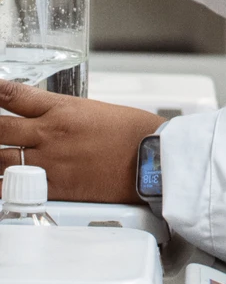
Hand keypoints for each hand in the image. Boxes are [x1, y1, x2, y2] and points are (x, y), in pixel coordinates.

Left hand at [0, 80, 162, 204]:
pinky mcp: (53, 187)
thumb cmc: (134, 134)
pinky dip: (3, 185)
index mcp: (62, 109)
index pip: (14, 95)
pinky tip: (3, 182)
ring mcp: (48, 161)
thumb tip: (47, 120)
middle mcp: (50, 133)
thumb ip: (65, 115)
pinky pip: (12, 188)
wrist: (152, 159)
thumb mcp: (96, 111)